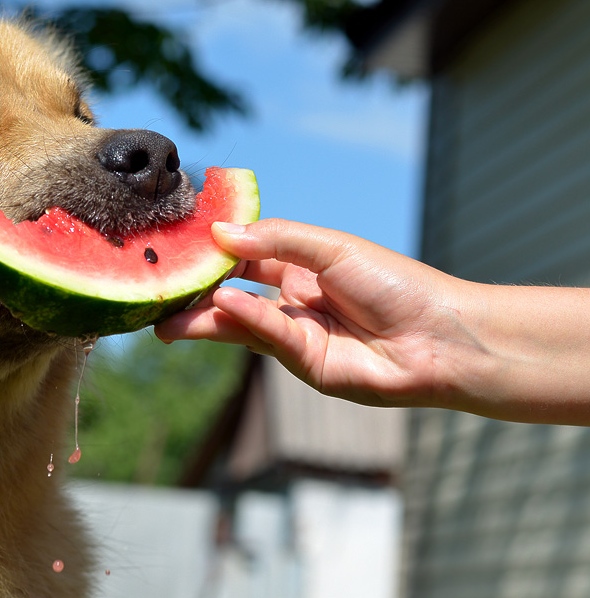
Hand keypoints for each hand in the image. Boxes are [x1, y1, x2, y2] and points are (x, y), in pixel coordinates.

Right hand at [156, 218, 467, 407]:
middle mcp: (294, 301)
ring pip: (240, 323)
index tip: (177, 244)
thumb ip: (277, 239)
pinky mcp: (304, 365)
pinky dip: (245, 320)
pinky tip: (221, 307)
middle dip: (196, 295)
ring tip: (164, 319)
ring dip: (203, 320)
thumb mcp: (332, 248)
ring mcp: (297, 335)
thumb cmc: (396, 283)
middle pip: (233, 294)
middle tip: (157, 293)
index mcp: (302, 268)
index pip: (245, 256)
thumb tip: (219, 233)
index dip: (212, 250)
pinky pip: (267, 336)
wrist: (441, 337)